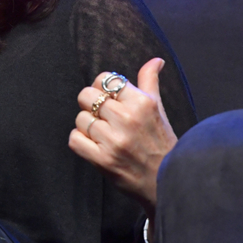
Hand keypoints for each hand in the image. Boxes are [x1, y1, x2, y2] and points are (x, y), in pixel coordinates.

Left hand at [68, 58, 176, 219]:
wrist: (167, 182)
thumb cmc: (161, 143)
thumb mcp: (158, 109)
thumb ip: (150, 82)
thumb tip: (155, 60)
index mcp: (141, 103)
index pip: (106, 79)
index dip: (101, 86)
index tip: (107, 97)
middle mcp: (127, 119)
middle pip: (87, 95)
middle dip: (91, 104)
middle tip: (102, 115)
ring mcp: (114, 141)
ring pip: (80, 118)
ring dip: (87, 125)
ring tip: (102, 133)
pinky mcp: (102, 160)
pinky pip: (74, 139)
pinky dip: (80, 141)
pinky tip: (94, 144)